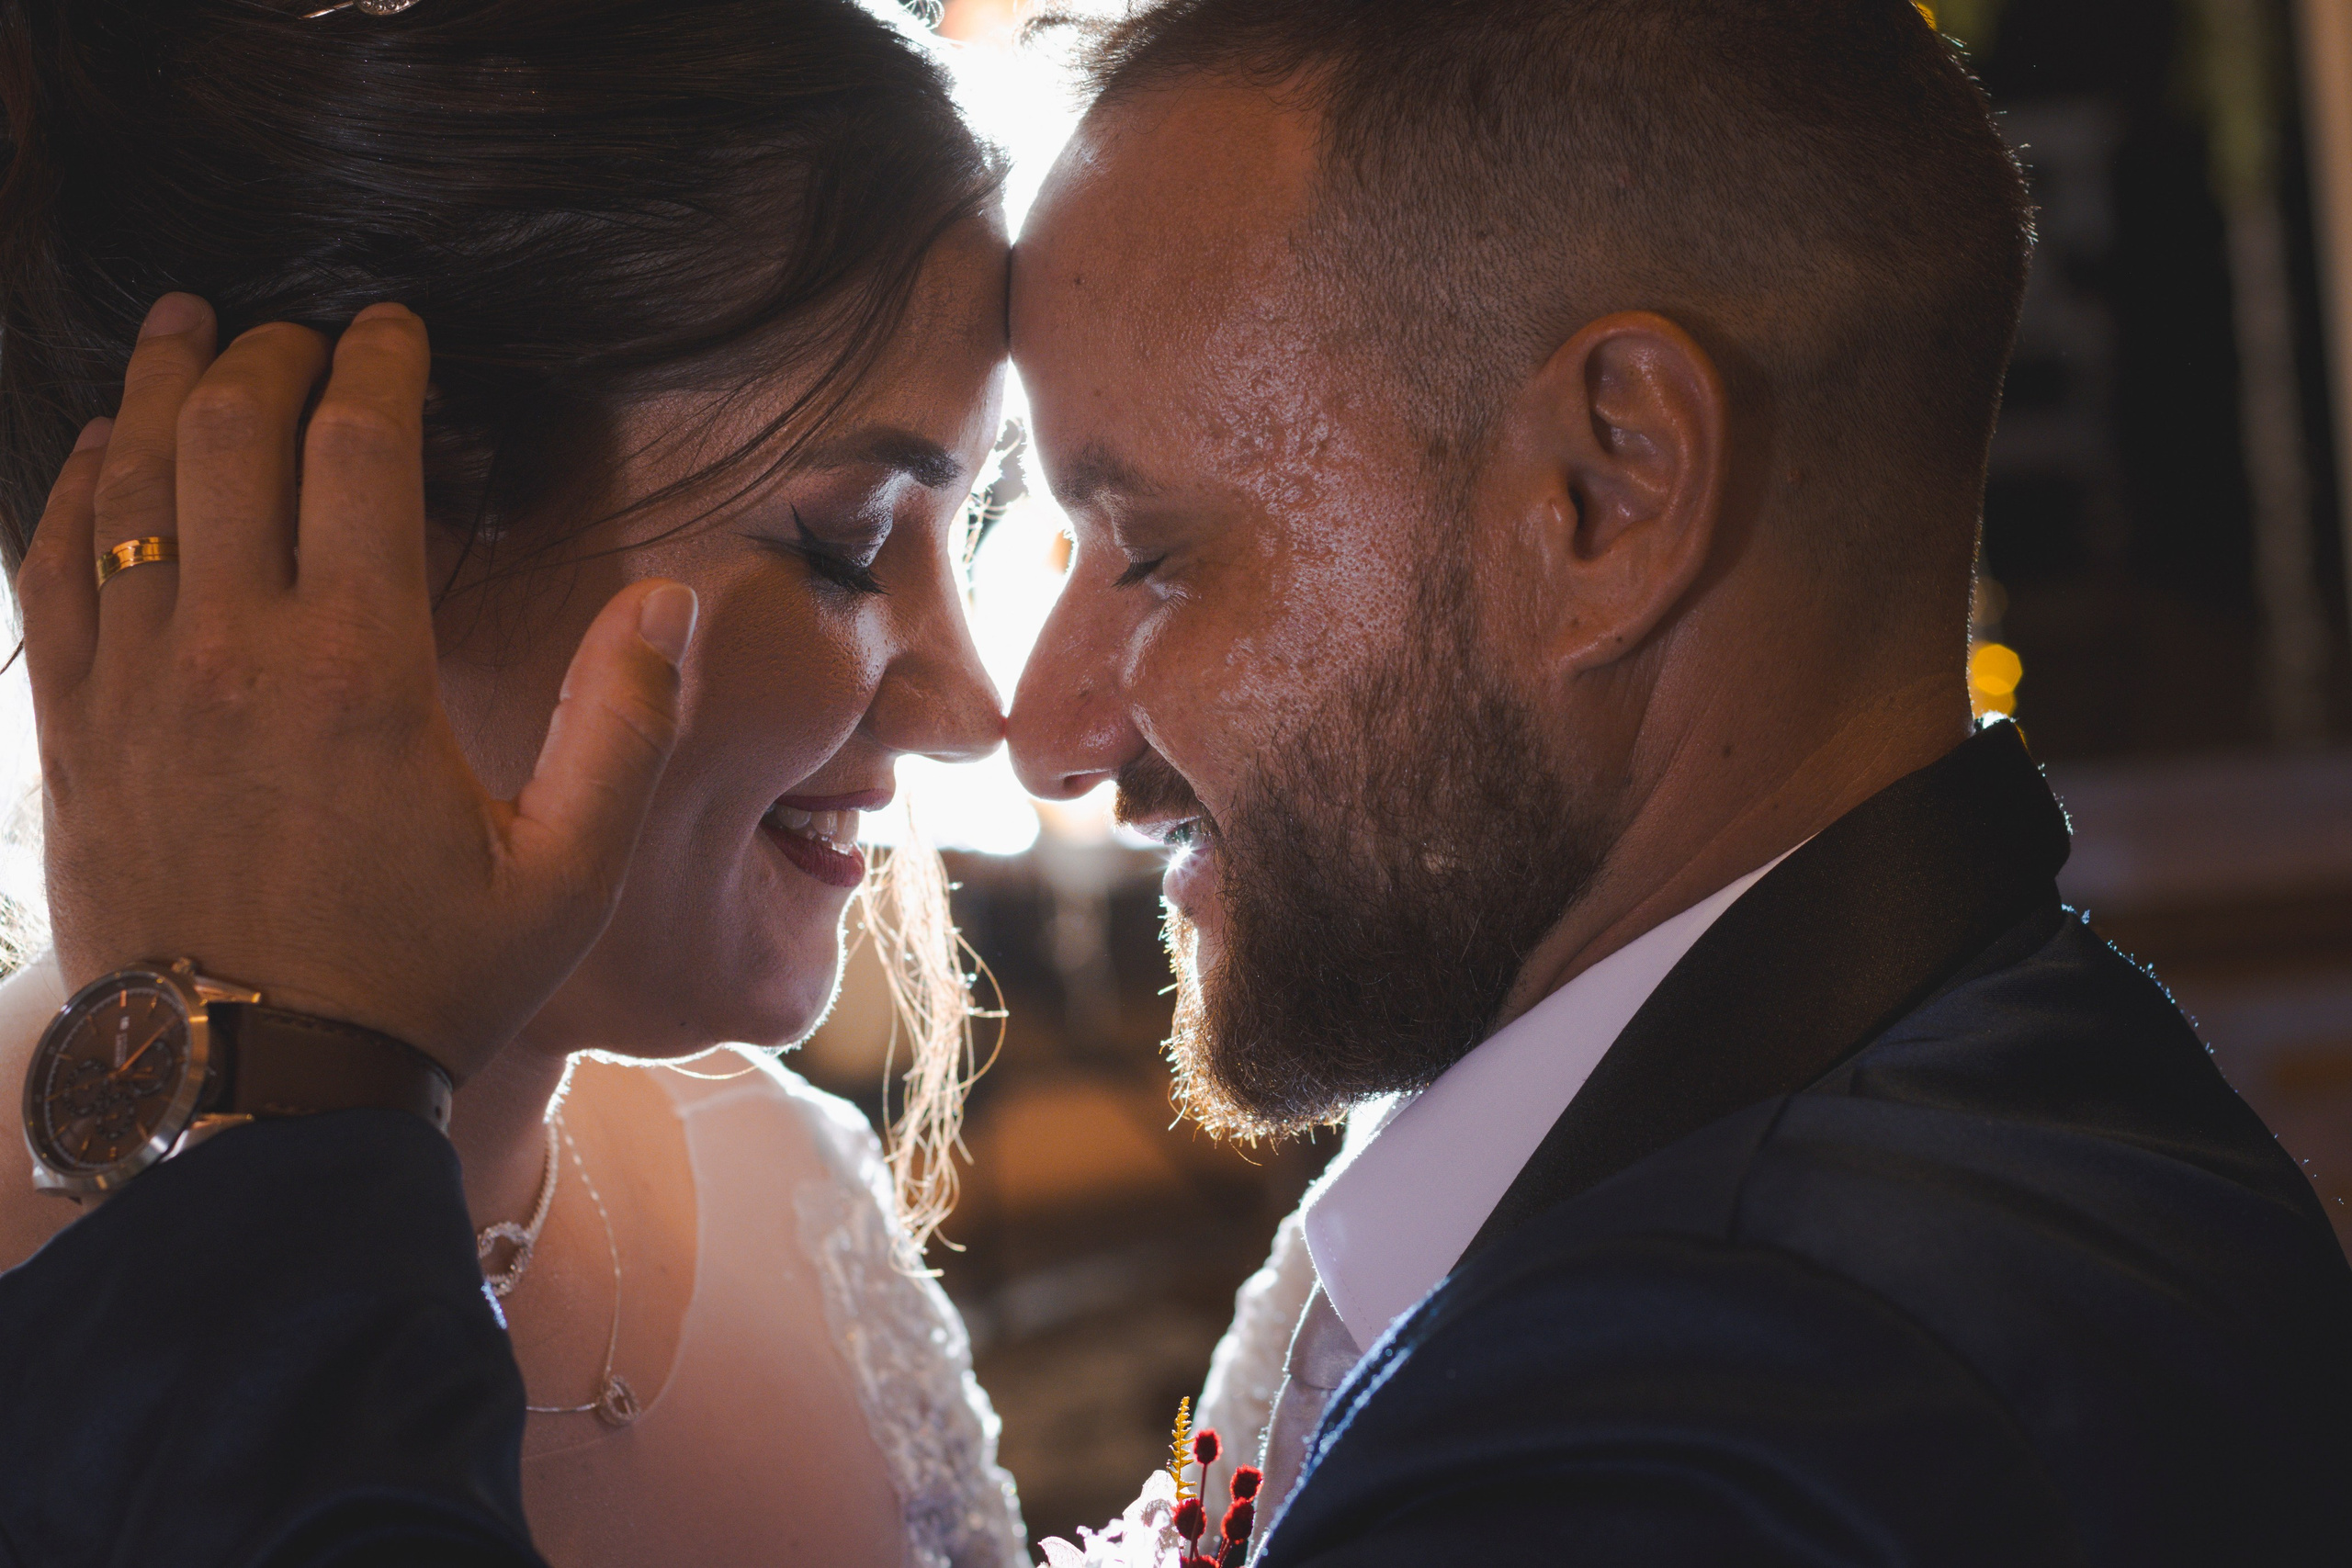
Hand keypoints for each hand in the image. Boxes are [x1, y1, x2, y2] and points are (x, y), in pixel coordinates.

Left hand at [15, 294, 696, 1083]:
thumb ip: (623, 725)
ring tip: (186, 328)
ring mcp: (135, 687)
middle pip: (229, 436)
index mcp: (359, 669)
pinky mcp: (75, 733)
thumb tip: (665, 598)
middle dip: (267, 355)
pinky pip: (54, 568)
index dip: (375, 365)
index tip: (393, 325)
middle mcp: (231, 651)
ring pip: (127, 483)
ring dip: (158, 389)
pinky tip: (101, 450)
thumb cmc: (425, 983)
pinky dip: (76, 487)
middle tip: (300, 329)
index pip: (354, 453)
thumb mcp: (567, 873)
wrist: (259, 1095)